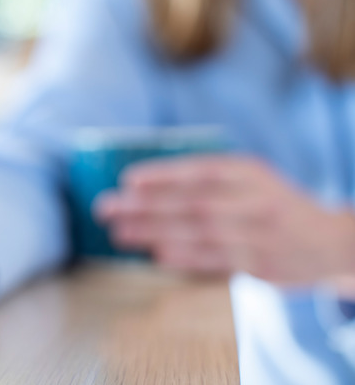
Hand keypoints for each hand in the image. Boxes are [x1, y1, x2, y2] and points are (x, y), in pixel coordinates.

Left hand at [95, 155, 354, 284]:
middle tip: (105, 208)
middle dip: (143, 205)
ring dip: (154, 232)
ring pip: (198, 232)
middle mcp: (254, 199)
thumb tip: (143, 185)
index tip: (126, 179)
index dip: (162, 175)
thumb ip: (208, 179)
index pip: (198, 170)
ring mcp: (259, 233)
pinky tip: (156, 255)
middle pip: (190, 202)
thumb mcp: (249, 179)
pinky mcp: (261, 264)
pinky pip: (216, 260)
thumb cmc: (272, 205)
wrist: (330, 241)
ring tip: (119, 232)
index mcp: (248, 172)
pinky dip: (185, 257)